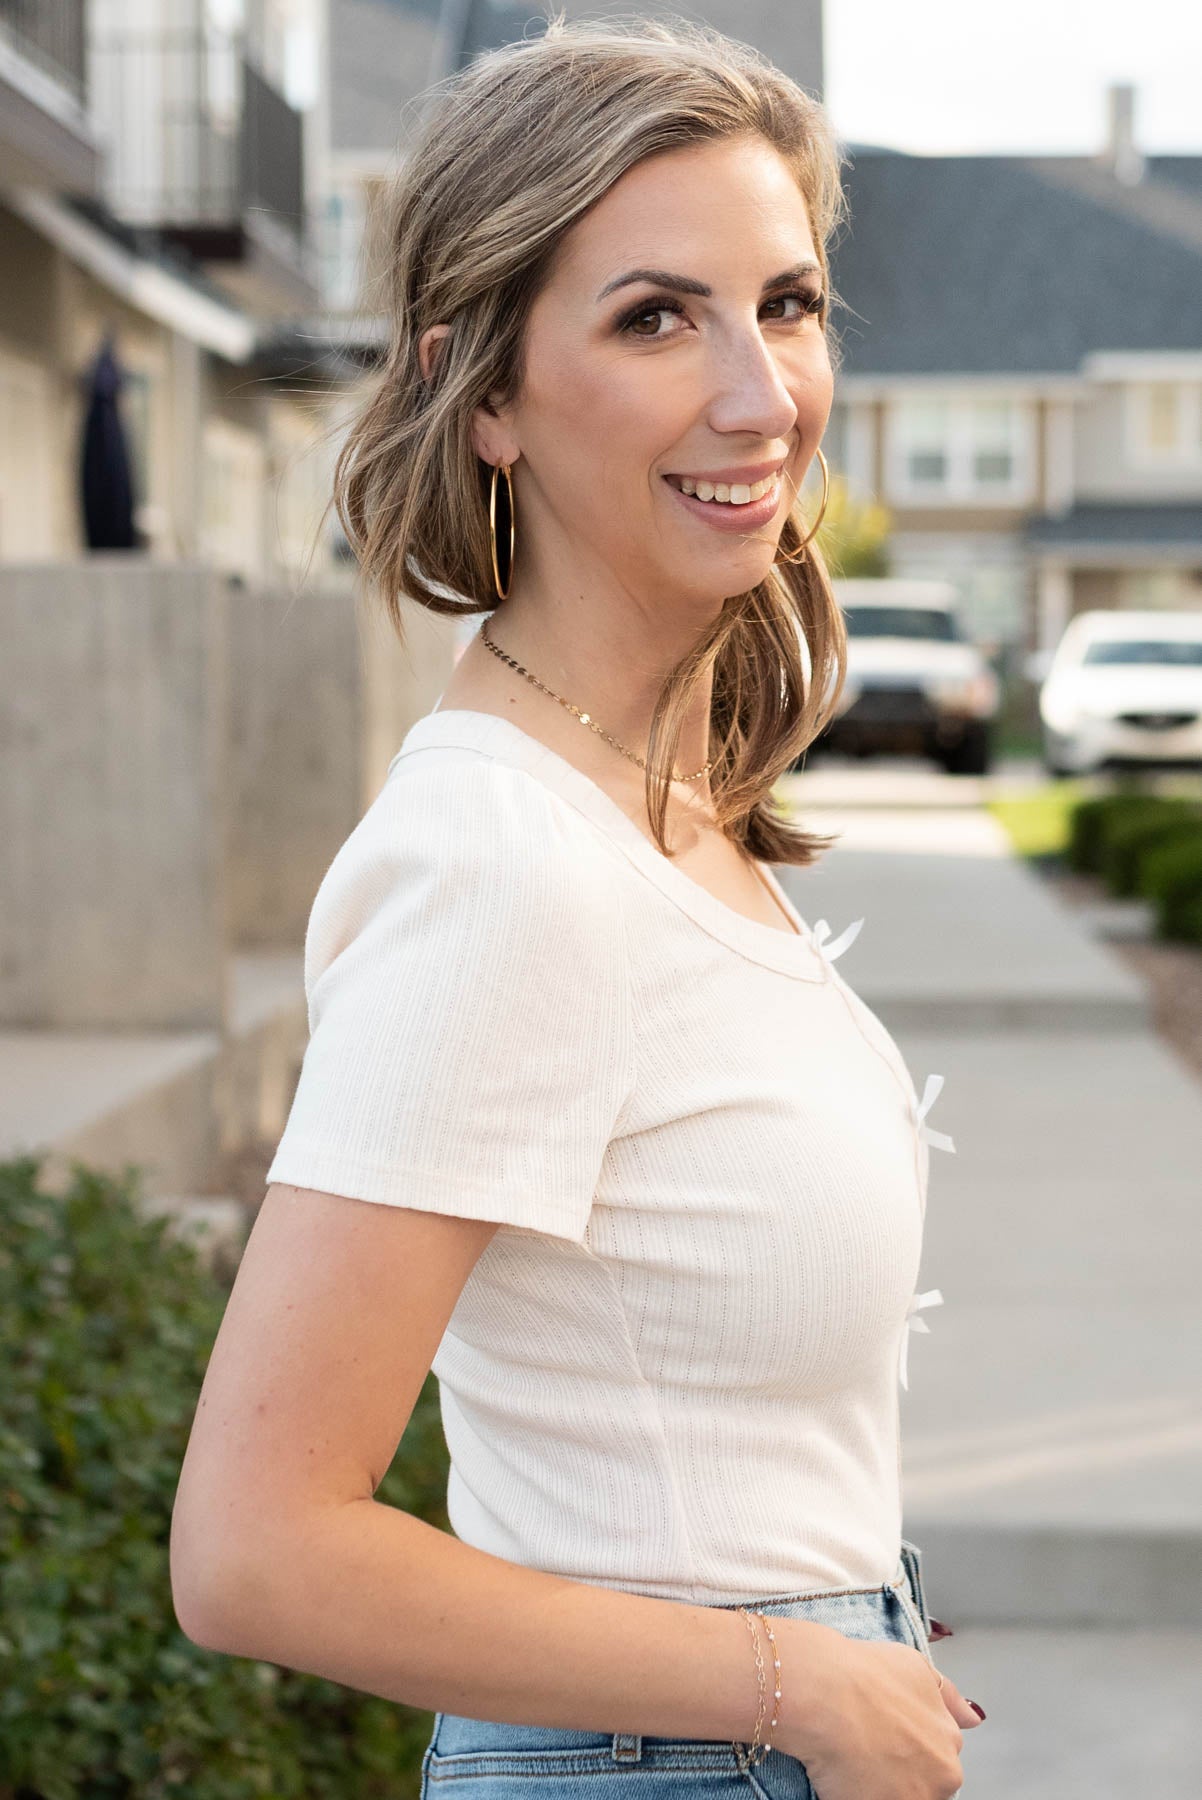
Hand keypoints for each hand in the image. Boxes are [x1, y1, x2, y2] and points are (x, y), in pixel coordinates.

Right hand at [775, 1619, 981, 1799]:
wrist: (824, 1694)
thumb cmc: (865, 1675)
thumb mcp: (917, 1668)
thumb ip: (949, 1698)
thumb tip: (973, 1718)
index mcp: (949, 1749)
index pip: (937, 1764)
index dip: (908, 1752)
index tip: (888, 1742)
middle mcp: (937, 1781)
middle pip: (920, 1786)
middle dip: (899, 1774)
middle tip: (868, 1750)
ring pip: (897, 1797)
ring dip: (880, 1788)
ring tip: (852, 1762)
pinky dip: (854, 1794)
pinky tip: (841, 1776)